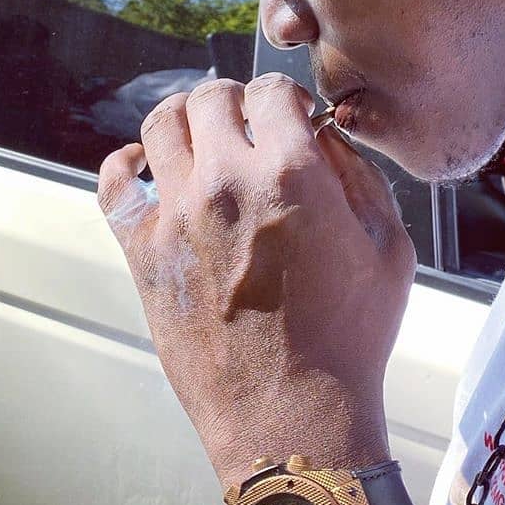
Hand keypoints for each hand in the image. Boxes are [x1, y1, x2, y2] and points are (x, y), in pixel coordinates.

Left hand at [97, 73, 416, 489]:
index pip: (270, 90)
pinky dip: (128, 163)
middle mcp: (227, 182)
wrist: (292, 414)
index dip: (284, 98)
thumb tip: (326, 138)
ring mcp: (176, 215)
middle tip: (249, 126)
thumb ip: (359, 177)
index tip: (291, 117)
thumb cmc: (349, 339)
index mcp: (292, 173)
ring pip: (160, 124)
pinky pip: (114, 183)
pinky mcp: (143, 253)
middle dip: (234, 101)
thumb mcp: (390, 247)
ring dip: (186, 121)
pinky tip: (151, 169)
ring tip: (204, 140)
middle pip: (210, 97)